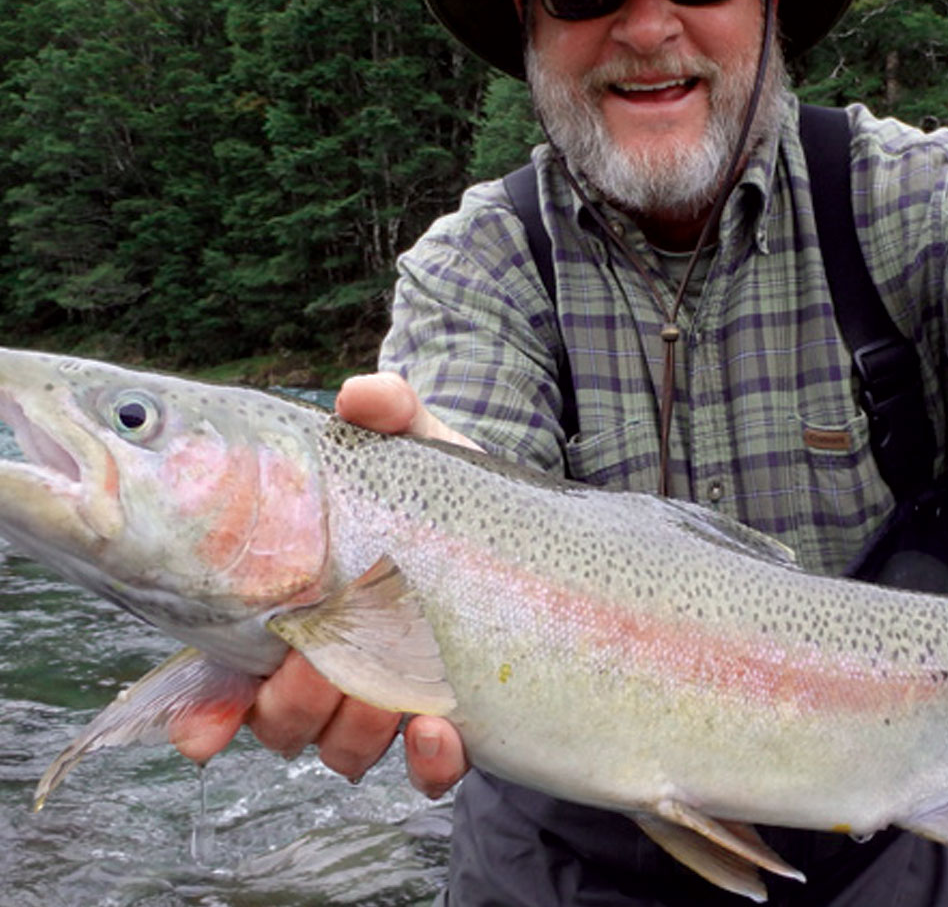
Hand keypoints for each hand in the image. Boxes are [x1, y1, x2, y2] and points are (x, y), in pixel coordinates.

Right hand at [176, 371, 473, 796]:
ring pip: (342, 748)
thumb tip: (362, 394)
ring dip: (354, 729)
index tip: (201, 727)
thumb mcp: (422, 448)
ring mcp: (391, 699)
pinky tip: (443, 731)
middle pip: (282, 719)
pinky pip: (427, 772)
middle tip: (316, 667)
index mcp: (304, 607)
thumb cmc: (448, 495)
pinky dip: (429, 762)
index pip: (231, 673)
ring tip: (387, 692)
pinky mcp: (452, 725)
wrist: (527, 541)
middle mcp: (335, 663)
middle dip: (289, 707)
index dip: (207, 710)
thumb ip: (391, 413)